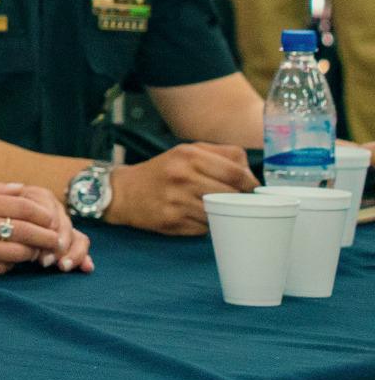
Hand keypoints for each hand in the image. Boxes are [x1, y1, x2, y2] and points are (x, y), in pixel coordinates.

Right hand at [0, 181, 87, 274]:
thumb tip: (19, 189)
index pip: (20, 206)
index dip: (43, 214)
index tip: (53, 219)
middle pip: (23, 231)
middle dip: (46, 237)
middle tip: (58, 241)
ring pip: (14, 253)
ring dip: (30, 254)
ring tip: (36, 253)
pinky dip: (9, 265)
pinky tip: (12, 261)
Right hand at [111, 142, 249, 235]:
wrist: (125, 192)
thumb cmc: (164, 170)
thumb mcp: (189, 151)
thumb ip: (223, 155)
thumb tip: (252, 175)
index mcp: (189, 155)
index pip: (236, 173)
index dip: (251, 184)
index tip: (253, 190)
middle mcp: (182, 176)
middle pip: (230, 194)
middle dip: (238, 199)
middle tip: (236, 200)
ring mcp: (176, 200)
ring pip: (219, 213)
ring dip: (221, 213)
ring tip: (212, 207)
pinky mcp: (172, 221)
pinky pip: (204, 228)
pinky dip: (205, 224)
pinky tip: (194, 215)